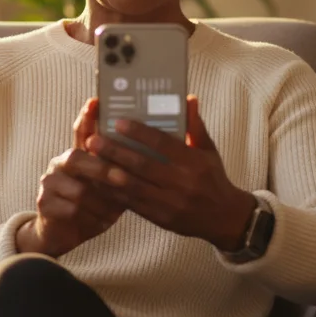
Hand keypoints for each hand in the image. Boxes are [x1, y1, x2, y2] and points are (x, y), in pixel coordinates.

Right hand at [16, 98, 125, 256]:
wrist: (66, 232)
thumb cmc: (95, 204)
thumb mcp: (109, 186)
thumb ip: (121, 169)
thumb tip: (150, 154)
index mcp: (78, 154)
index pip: (81, 130)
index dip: (88, 116)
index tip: (96, 101)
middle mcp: (61, 163)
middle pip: (77, 158)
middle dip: (102, 169)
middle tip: (123, 178)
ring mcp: (49, 182)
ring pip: (78, 189)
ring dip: (99, 203)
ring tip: (112, 212)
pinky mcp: (44, 203)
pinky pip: (71, 210)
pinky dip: (90, 218)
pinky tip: (99, 222)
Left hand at [84, 95, 255, 251]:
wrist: (224, 218)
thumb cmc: (214, 178)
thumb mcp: (209, 151)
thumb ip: (195, 126)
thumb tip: (188, 98)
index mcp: (194, 163)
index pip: (163, 144)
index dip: (139, 133)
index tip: (118, 122)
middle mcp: (182, 183)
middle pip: (143, 165)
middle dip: (116, 152)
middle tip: (94, 140)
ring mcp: (170, 203)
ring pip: (134, 186)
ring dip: (110, 172)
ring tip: (91, 160)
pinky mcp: (161, 218)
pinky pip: (133, 204)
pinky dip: (115, 193)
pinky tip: (100, 182)